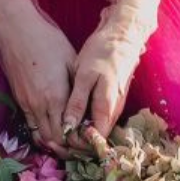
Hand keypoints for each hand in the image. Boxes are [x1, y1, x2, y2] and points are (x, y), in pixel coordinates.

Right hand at [0, 0, 81, 153]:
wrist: (16, 30)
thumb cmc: (48, 41)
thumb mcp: (72, 62)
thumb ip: (78, 89)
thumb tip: (88, 107)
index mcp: (57, 97)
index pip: (68, 133)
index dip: (79, 142)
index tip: (89, 141)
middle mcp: (40, 105)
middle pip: (54, 140)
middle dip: (68, 148)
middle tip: (80, 147)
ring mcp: (27, 104)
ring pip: (41, 136)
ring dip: (54, 143)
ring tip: (67, 143)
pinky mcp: (19, 100)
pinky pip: (31, 126)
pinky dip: (42, 133)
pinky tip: (52, 131)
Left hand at [64, 17, 145, 143]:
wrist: (123, 34)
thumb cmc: (103, 52)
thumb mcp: (85, 75)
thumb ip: (77, 103)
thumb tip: (68, 128)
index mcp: (106, 109)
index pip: (95, 143)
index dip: (78, 146)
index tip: (60, 140)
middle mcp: (113, 112)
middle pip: (97, 139)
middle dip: (77, 142)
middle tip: (56, 137)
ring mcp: (115, 105)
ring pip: (98, 129)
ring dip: (80, 132)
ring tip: (60, 126)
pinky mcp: (112, 98)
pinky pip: (99, 118)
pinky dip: (85, 121)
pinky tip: (72, 113)